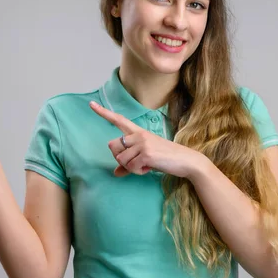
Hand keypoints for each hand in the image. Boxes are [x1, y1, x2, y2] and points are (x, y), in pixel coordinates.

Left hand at [89, 101, 205, 177]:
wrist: (186, 161)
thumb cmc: (165, 158)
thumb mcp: (146, 157)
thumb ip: (129, 163)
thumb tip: (116, 172)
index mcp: (138, 131)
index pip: (118, 119)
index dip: (103, 112)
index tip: (91, 104)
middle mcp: (138, 134)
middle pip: (112, 146)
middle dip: (120, 158)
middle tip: (134, 162)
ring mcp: (142, 143)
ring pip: (121, 159)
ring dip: (131, 167)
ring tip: (145, 165)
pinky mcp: (146, 154)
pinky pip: (131, 167)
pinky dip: (138, 172)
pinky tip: (149, 168)